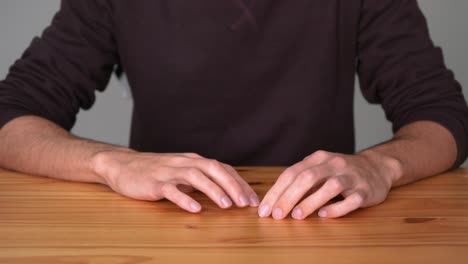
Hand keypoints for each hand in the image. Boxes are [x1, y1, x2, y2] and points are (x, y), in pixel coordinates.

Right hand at [91, 151, 258, 212]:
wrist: (123, 165)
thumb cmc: (156, 171)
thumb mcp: (182, 172)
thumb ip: (201, 179)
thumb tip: (226, 191)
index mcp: (194, 160)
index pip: (222, 169)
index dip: (239, 183)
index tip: (253, 199)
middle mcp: (185, 162)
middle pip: (213, 169)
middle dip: (232, 186)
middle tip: (245, 204)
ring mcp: (169, 171)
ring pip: (196, 177)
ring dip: (213, 191)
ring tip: (226, 206)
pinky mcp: (154, 182)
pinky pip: (171, 190)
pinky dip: (184, 198)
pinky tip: (194, 209)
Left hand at [258, 150, 401, 218]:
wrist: (377, 168)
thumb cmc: (340, 173)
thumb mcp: (319, 170)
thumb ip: (300, 181)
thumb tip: (274, 201)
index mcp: (318, 158)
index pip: (292, 173)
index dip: (276, 191)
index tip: (264, 209)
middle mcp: (334, 164)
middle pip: (308, 178)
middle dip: (289, 197)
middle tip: (277, 215)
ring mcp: (351, 176)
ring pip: (330, 187)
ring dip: (311, 201)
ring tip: (297, 216)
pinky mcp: (366, 190)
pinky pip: (352, 200)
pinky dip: (337, 208)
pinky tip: (324, 215)